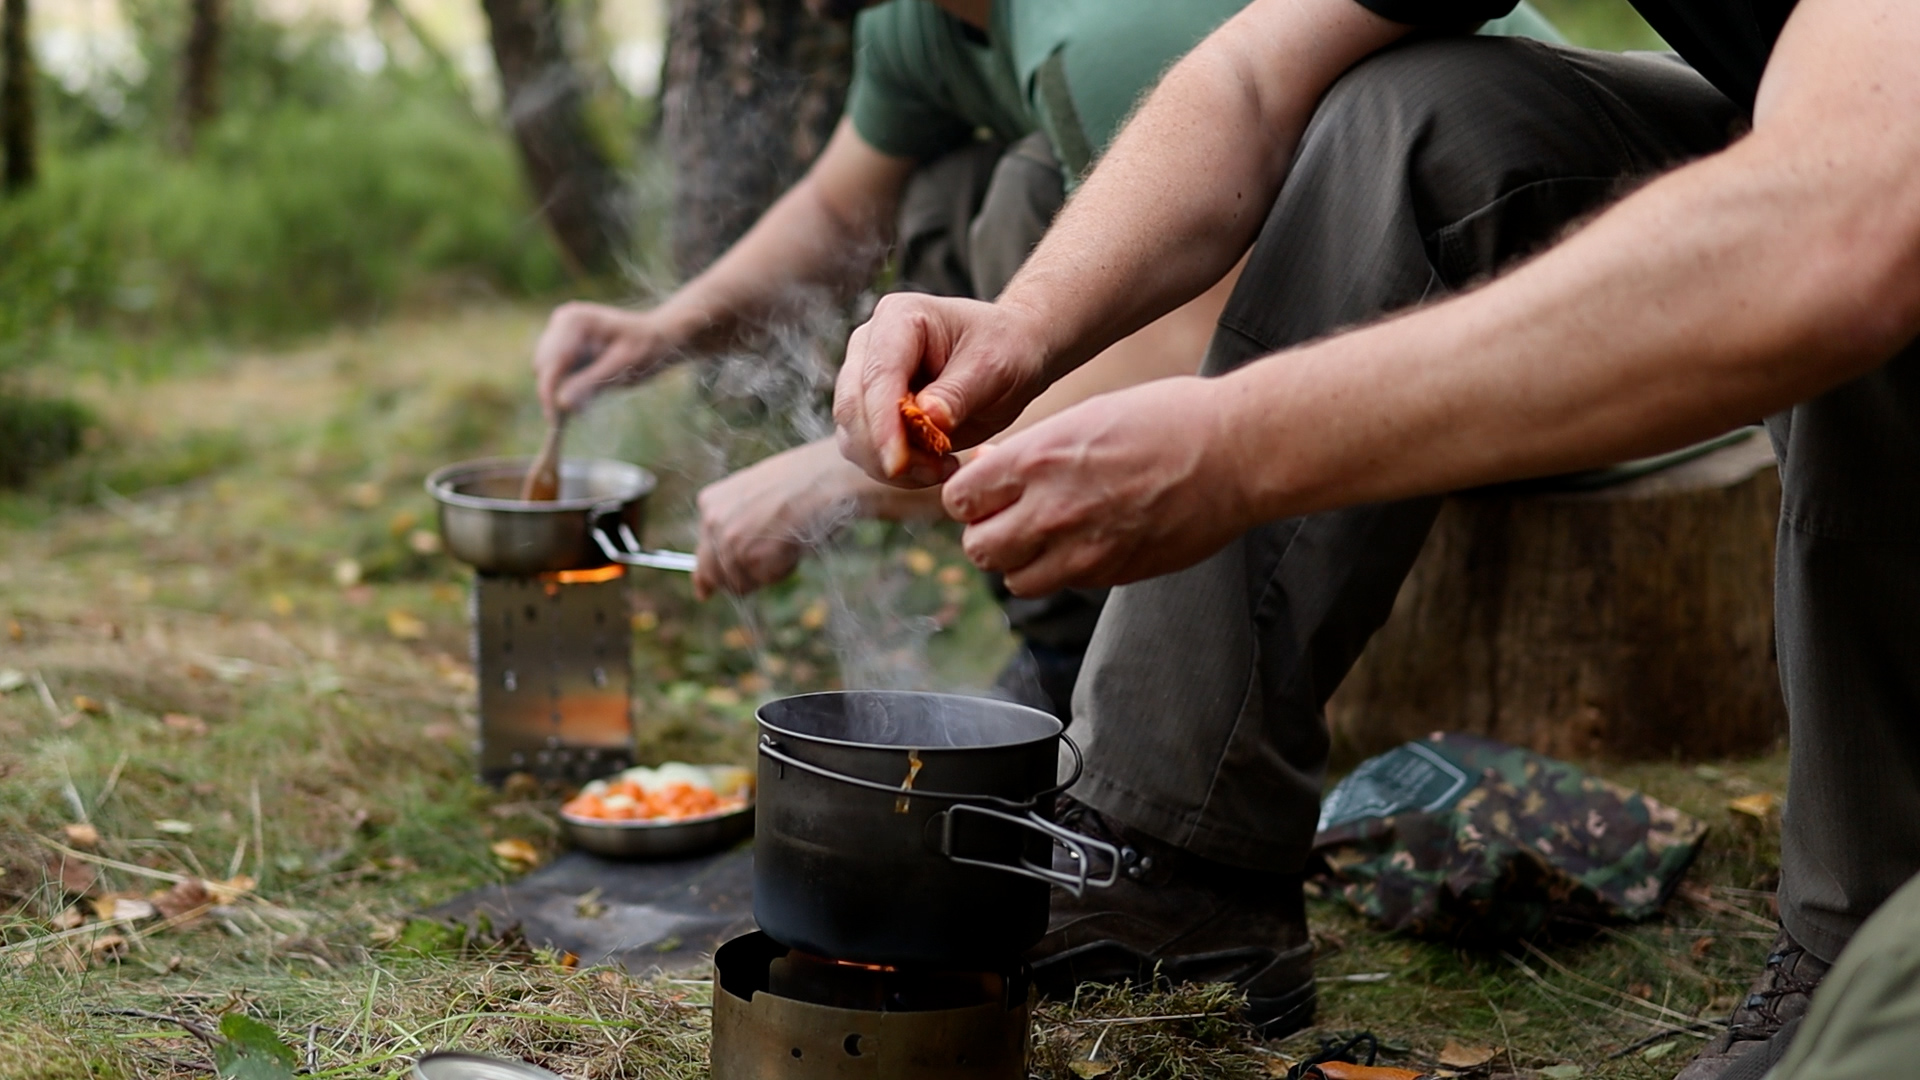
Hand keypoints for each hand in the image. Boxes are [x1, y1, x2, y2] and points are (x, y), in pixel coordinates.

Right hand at [532, 302, 674, 416]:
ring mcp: (560, 332)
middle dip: (557, 392)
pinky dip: (569, 387)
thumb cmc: (646, 347)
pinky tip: (591, 389)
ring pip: (547, 373)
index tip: (555, 422)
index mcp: (573, 321)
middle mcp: (561, 322)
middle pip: (543, 368)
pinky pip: (557, 374)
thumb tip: (560, 404)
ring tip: (593, 398)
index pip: (549, 363)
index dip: (549, 393)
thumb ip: (590, 384)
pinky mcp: (564, 346)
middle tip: (582, 413)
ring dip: (564, 391)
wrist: (658, 338)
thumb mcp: (621, 367)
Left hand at [692, 442, 866, 599]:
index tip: (706, 592)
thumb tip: (707, 584)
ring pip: (743, 582)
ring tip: (789, 540)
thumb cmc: (802, 482)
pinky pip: (766, 580)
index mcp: (710, 501)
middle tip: (771, 559)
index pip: (702, 554)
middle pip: (717, 575)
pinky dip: (784, 569)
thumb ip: (731, 528)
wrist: (830, 474)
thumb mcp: (756, 498)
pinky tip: (795, 543)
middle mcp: (712, 521)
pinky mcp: (751, 555)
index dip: (709, 576)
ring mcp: (730, 539)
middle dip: (742, 577)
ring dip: (769, 571)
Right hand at [833, 293, 1054, 486]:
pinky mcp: (871, 411)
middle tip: (937, 471)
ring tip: (943, 467)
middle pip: (853, 407)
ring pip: (853, 434)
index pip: (878, 376)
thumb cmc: (1006, 348)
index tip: (898, 465)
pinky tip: (935, 466)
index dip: (882, 424)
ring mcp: (865, 378)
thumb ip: (959, 393)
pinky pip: (866, 450)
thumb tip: (927, 419)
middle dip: (886, 450)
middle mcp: (871, 345)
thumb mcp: (994, 367)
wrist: (1013, 354)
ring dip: (890, 464)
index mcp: (899, 318)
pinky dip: (896, 469)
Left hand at [942, 376, 1252, 595]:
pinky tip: (1089, 540)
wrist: (1235, 452)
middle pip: (978, 549)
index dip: (969, 498)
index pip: (959, 500)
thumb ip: (1032, 452)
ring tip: (1048, 534)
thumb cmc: (1166, 420)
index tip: (986, 492)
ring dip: (1022, 560)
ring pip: (1015, 579)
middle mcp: (1051, 510)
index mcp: (1037, 459)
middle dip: (989, 533)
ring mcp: (1083, 550)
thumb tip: (990, 470)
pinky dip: (1063, 570)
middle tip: (1011, 516)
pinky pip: (1063, 584)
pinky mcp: (1113, 574)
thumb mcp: (1085, 417)